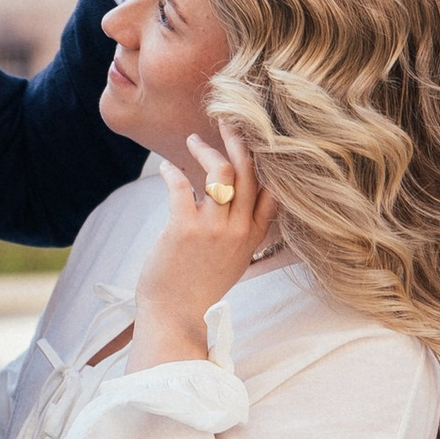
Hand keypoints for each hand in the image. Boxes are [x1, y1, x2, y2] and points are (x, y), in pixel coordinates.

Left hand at [130, 127, 276, 368]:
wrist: (174, 316)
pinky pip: (181, 185)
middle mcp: (238, 231)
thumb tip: (231, 198)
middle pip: (248, 173)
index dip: (268, 161)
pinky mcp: (183, 228)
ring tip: (192, 142)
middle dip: (238, 141)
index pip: (273, 191)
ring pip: (219, 173)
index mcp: (252, 238)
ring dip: (205, 150)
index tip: (259, 139)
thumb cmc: (197, 288)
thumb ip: (239, 232)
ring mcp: (213, 229)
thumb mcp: (232, 261)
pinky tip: (166, 169)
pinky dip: (171, 171)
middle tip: (227, 122)